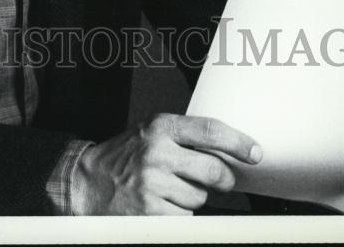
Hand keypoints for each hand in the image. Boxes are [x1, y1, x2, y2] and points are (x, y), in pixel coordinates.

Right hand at [70, 113, 261, 214]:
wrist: (89, 181)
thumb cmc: (125, 156)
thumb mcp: (151, 133)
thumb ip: (184, 137)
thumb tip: (228, 151)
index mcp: (160, 127)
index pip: (210, 130)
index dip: (238, 142)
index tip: (254, 153)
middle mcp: (157, 151)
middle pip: (214, 170)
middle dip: (224, 180)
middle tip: (221, 181)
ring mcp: (153, 182)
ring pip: (200, 197)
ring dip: (193, 198)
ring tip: (169, 189)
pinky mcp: (151, 211)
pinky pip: (186, 217)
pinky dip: (179, 215)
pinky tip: (162, 204)